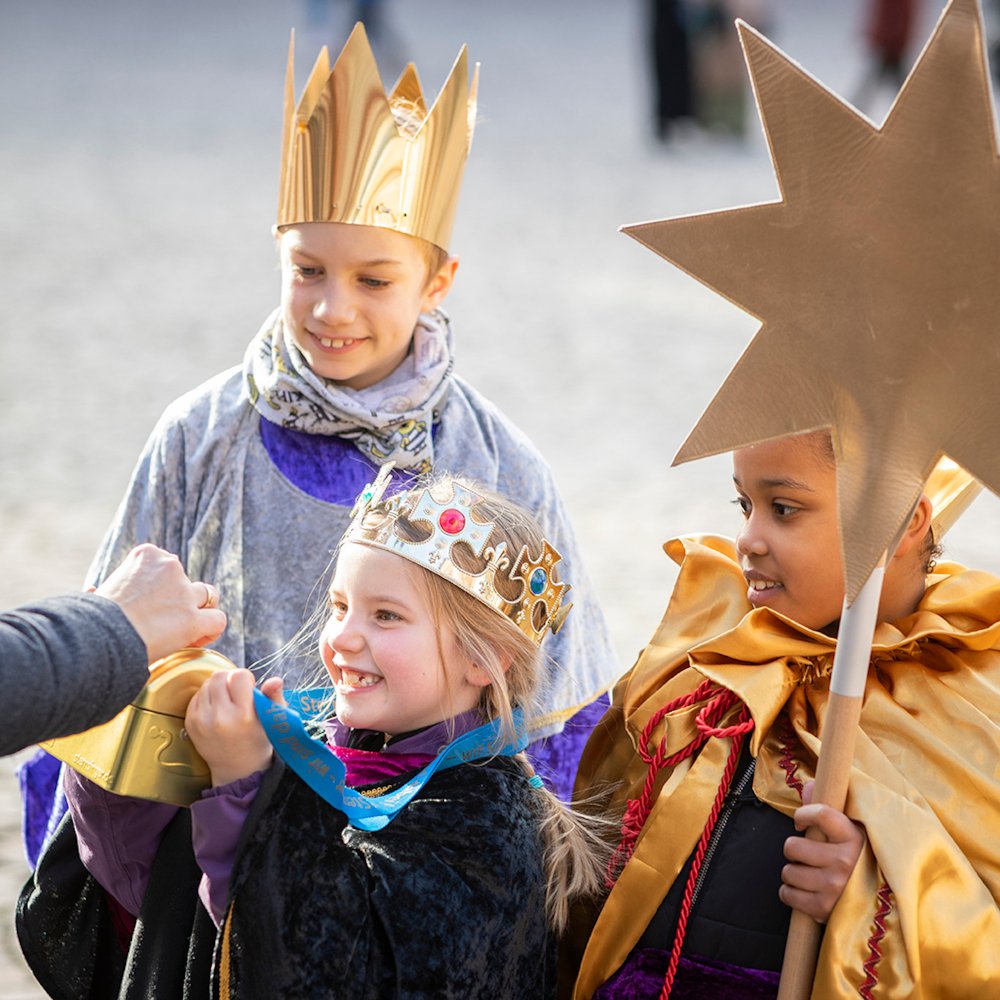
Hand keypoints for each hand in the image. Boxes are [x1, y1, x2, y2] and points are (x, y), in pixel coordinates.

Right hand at [95, 544, 225, 660]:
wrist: (92, 636)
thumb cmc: (89, 619)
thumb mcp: (98, 593)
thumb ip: (104, 588)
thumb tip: (94, 588)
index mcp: (146, 555)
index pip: (167, 566)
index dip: (164, 589)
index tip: (149, 607)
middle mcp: (170, 566)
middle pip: (187, 581)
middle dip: (181, 598)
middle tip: (166, 620)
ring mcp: (183, 592)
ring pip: (208, 596)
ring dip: (199, 612)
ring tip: (185, 630)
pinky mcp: (192, 618)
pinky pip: (217, 620)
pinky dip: (210, 631)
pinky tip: (194, 641)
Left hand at [185, 670, 284, 786]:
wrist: (237, 769)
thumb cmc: (258, 740)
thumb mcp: (273, 719)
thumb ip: (274, 696)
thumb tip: (274, 680)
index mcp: (243, 715)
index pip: (238, 676)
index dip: (245, 678)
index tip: (249, 688)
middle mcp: (220, 717)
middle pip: (219, 676)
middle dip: (230, 679)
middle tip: (237, 693)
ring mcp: (201, 720)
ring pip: (206, 684)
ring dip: (218, 687)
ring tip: (227, 702)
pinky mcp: (190, 723)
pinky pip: (197, 696)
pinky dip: (208, 697)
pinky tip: (217, 709)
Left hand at [780, 781, 865, 922]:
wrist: (881, 905)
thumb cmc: (860, 862)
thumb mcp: (852, 833)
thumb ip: (827, 809)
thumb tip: (809, 787)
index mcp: (853, 837)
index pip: (820, 814)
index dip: (803, 814)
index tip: (801, 821)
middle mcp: (843, 861)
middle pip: (792, 846)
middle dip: (795, 849)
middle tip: (807, 855)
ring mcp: (834, 886)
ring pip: (788, 871)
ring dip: (793, 872)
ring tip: (808, 873)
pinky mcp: (824, 908)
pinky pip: (788, 894)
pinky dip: (790, 892)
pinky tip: (803, 890)